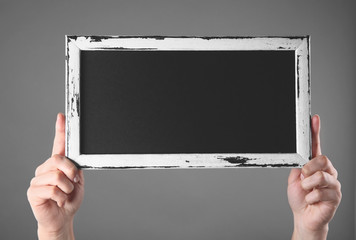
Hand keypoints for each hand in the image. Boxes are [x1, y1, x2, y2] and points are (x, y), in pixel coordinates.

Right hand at [27, 113, 83, 239]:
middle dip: (71, 172)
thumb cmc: (70, 198)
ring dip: (67, 188)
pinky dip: (61, 197)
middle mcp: (45, 168)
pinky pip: (52, 189)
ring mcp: (38, 179)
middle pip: (59, 160)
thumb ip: (75, 168)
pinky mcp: (33, 191)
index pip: (58, 144)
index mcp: (57, 164)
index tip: (62, 117)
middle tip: (73, 182)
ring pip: (57, 176)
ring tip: (65, 194)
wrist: (63, 217)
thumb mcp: (77, 181)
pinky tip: (59, 201)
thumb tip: (74, 161)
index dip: (60, 130)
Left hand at [288, 115, 341, 239]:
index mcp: (315, 166)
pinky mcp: (335, 196)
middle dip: (308, 169)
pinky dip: (310, 197)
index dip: (315, 132)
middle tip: (303, 179)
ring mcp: (333, 183)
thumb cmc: (299, 199)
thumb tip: (301, 159)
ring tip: (307, 192)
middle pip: (322, 159)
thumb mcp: (293, 180)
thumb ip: (298, 168)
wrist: (304, 218)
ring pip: (320, 176)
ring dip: (308, 186)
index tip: (314, 119)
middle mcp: (327, 172)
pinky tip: (312, 201)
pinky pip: (320, 192)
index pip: (317, 146)